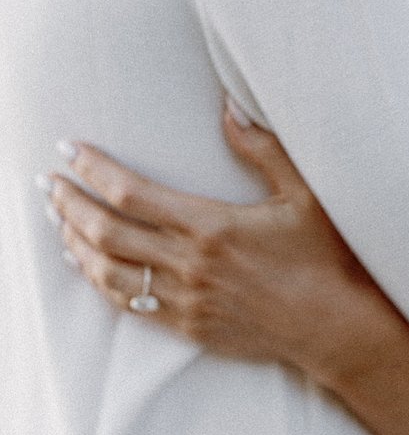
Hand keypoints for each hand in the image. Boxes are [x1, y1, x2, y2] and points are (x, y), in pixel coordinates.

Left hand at [48, 104, 405, 385]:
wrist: (336, 326)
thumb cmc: (326, 257)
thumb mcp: (304, 195)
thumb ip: (264, 149)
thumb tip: (230, 107)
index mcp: (212, 226)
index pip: (132, 193)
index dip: (93, 169)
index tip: (69, 149)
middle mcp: (191, 265)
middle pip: (106, 232)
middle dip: (68, 204)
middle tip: (47, 183)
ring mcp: (186, 300)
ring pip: (108, 271)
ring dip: (74, 243)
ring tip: (57, 219)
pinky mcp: (189, 328)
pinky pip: (129, 304)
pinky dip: (98, 280)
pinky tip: (85, 263)